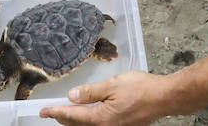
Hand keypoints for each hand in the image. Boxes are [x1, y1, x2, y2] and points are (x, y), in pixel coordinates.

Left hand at [40, 71, 167, 125]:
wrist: (165, 98)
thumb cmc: (142, 89)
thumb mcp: (112, 85)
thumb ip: (90, 92)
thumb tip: (72, 96)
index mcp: (101, 119)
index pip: (71, 116)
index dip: (55, 112)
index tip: (42, 111)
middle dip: (63, 119)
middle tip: (51, 111)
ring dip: (75, 121)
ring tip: (66, 112)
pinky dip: (89, 122)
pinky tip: (88, 114)